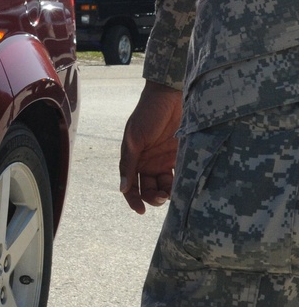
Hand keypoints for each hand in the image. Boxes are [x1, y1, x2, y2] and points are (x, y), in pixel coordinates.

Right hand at [119, 80, 181, 213]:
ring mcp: (164, 160)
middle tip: (161, 196)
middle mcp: (148, 162)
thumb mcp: (134, 139)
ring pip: (165, 185)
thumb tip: (122, 189)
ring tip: (173, 192)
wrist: (170, 95)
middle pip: (148, 189)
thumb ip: (129, 164)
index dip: (133, 199)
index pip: (130, 186)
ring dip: (168, 193)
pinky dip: (181, 183)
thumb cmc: (148, 114)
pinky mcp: (180, 156)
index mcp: (134, 159)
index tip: (140, 210)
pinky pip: (180, 175)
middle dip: (153, 197)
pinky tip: (184, 185)